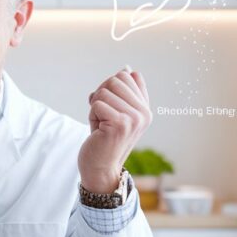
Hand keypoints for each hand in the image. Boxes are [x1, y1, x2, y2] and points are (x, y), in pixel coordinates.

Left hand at [78, 66, 151, 192]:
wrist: (99, 167)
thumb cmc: (103, 138)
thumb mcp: (115, 111)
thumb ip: (122, 92)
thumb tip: (127, 68)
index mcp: (145, 108)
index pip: (126, 76)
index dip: (109, 87)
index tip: (110, 107)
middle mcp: (144, 113)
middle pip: (114, 80)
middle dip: (101, 96)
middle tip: (103, 117)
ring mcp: (134, 119)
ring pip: (103, 92)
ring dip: (95, 108)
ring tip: (101, 125)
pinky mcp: (120, 124)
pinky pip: (96, 104)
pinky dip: (91, 116)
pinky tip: (98, 131)